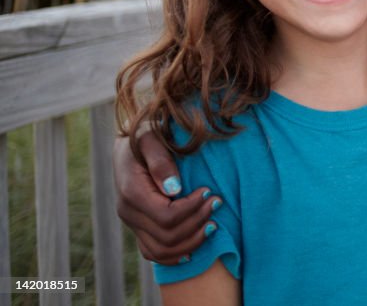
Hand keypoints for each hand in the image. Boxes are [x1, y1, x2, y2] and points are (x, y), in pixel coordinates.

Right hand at [113, 132, 218, 263]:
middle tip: (218, 203)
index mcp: (132, 191)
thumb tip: (174, 189)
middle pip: (167, 235)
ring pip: (161, 250)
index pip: (166, 216)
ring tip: (213, 223)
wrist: (130, 141)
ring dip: (192, 241)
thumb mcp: (151, 137)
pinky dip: (175, 254)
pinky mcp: (138, 227)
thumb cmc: (146, 133)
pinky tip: (195, 247)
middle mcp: (128, 211)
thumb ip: (161, 160)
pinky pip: (153, 253)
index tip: (209, 192)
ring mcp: (132, 222)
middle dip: (198, 221)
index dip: (192, 208)